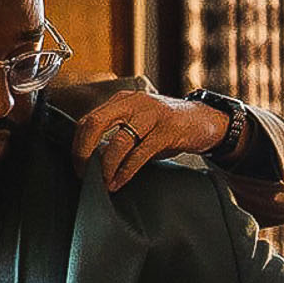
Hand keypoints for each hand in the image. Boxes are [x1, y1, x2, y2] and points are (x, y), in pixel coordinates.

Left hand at [70, 91, 231, 190]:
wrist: (205, 120)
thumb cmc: (167, 126)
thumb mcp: (138, 124)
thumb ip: (116, 136)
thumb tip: (91, 160)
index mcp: (122, 100)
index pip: (88, 119)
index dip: (78, 145)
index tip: (78, 165)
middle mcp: (133, 103)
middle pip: (94, 124)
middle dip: (83, 152)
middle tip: (83, 173)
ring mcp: (150, 115)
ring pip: (117, 141)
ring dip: (106, 166)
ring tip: (104, 182)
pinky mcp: (167, 130)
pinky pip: (139, 153)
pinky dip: (125, 171)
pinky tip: (119, 182)